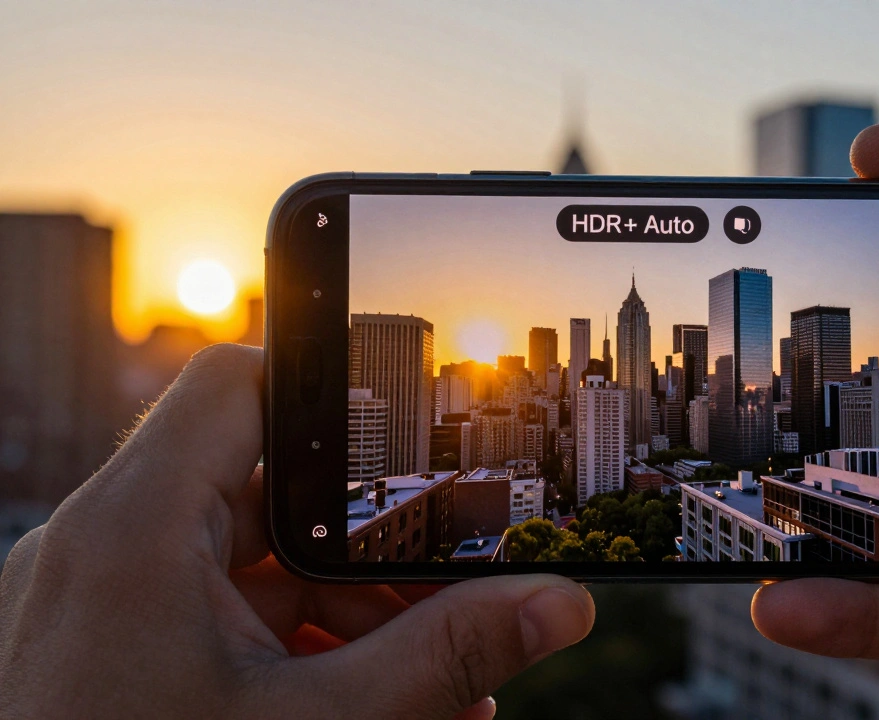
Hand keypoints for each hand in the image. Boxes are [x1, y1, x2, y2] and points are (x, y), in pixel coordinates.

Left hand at [0, 344, 594, 718]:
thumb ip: (444, 657)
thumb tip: (555, 606)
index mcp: (136, 529)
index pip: (238, 384)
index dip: (334, 393)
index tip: (417, 438)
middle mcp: (104, 549)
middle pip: (267, 492)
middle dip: (373, 554)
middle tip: (451, 602)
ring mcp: (102, 604)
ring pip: (251, 568)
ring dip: (345, 615)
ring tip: (430, 685)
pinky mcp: (108, 655)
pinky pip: (216, 622)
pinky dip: (291, 650)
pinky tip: (365, 707)